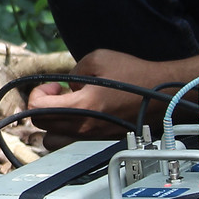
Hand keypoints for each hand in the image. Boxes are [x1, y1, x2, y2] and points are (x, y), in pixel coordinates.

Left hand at [27, 49, 177, 149]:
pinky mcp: (100, 139)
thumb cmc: (134, 76)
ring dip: (52, 121)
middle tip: (58, 92)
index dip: (39, 93)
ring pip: (53, 139)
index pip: (38, 109)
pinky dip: (66, 126)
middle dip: (43, 106)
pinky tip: (82, 110)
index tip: (53, 85)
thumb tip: (69, 85)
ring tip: (67, 104)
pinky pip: (70, 139)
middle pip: (42, 126)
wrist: (161, 95)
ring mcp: (92, 136)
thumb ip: (74, 71)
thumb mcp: (98, 59)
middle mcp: (84, 127)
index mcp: (82, 107)